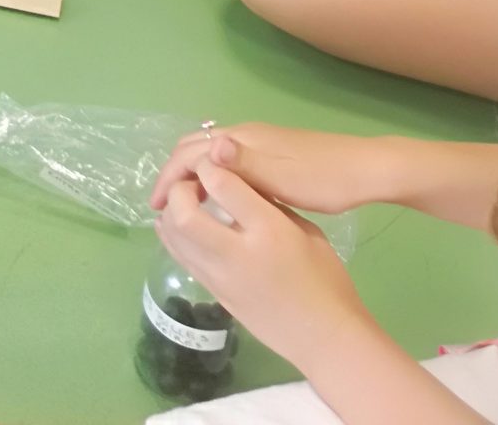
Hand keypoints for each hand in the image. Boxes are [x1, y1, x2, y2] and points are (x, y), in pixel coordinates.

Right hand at [149, 123, 397, 215]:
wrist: (369, 170)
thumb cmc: (326, 179)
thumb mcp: (284, 179)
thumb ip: (244, 165)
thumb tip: (210, 146)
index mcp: (243, 139)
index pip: (190, 152)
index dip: (169, 178)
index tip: (156, 208)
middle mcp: (245, 134)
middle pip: (194, 146)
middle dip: (174, 173)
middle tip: (164, 208)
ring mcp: (258, 142)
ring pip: (209, 152)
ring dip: (191, 173)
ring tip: (184, 205)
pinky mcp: (270, 152)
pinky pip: (224, 159)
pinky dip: (209, 175)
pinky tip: (217, 198)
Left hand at [158, 164, 377, 370]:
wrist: (325, 336)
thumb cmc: (326, 279)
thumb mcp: (307, 231)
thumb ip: (271, 206)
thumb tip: (242, 184)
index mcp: (269, 231)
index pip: (224, 186)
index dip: (210, 166)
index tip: (211, 160)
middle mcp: (238, 253)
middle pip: (185, 214)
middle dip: (179, 190)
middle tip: (191, 183)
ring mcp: (220, 277)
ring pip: (175, 238)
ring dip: (171, 212)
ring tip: (182, 200)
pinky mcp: (213, 294)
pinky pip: (181, 258)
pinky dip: (173, 236)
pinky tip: (179, 225)